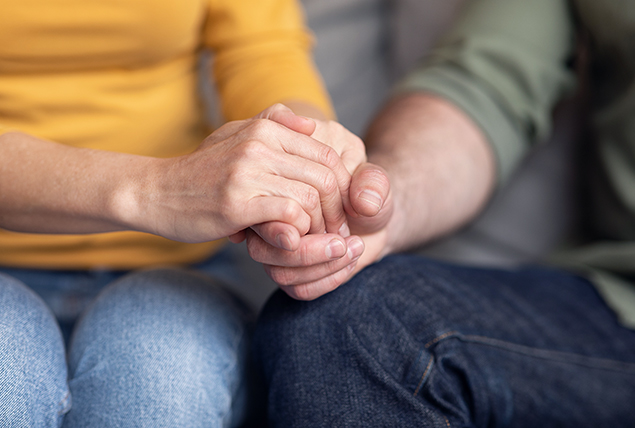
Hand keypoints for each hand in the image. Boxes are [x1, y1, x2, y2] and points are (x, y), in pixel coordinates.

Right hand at [139, 105, 351, 242]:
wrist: (155, 192)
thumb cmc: (202, 170)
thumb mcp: (235, 134)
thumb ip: (273, 122)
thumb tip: (313, 124)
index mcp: (265, 128)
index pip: (326, 153)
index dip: (342, 185)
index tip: (340, 208)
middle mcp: (259, 145)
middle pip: (325, 176)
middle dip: (337, 208)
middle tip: (337, 229)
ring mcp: (247, 173)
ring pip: (311, 197)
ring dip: (320, 224)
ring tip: (318, 239)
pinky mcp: (236, 203)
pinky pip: (289, 215)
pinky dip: (299, 230)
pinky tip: (292, 239)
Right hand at [246, 160, 392, 299]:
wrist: (372, 217)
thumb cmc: (364, 192)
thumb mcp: (373, 180)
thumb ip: (371, 182)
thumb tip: (364, 203)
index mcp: (275, 186)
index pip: (272, 206)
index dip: (308, 214)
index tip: (343, 211)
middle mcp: (265, 220)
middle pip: (263, 248)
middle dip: (308, 251)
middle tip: (343, 242)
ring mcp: (273, 249)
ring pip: (280, 273)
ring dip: (323, 266)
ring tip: (354, 248)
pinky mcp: (288, 272)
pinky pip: (297, 288)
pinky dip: (329, 280)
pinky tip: (349, 262)